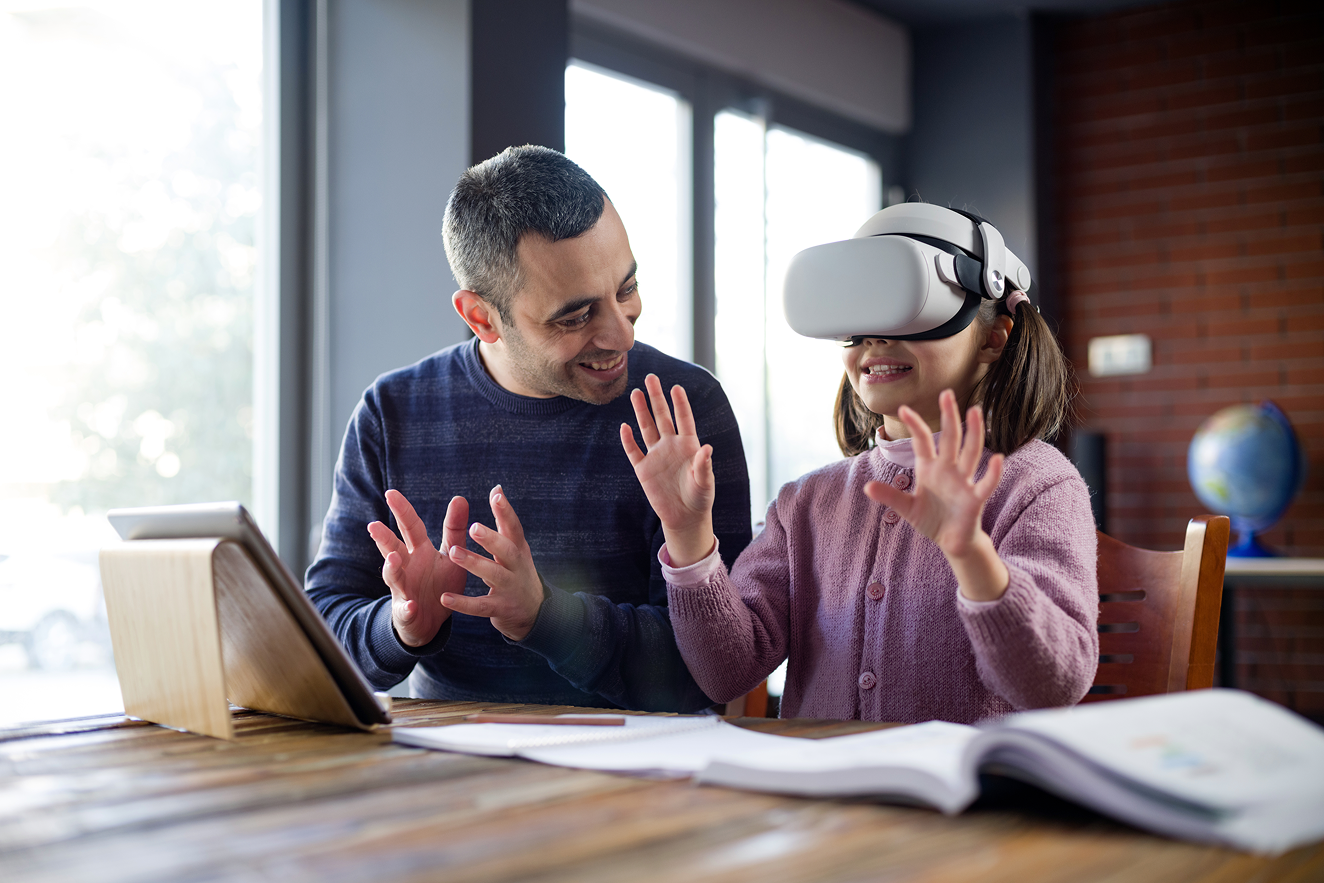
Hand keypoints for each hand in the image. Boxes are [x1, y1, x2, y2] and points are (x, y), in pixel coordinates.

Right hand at [368, 490, 468, 646]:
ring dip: (392, 569)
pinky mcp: (406, 612)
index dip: (402, 511)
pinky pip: (405, 610)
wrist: (432, 620)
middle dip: (383, 538)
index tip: (391, 493)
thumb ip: (455, 529)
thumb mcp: (451, 554)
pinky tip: (410, 605)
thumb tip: (459, 497)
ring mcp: (402, 589)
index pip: (410, 526)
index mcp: (418, 550)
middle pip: (393, 548)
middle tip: (373, 525)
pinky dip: (406, 608)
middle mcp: (406, 566)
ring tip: (393, 560)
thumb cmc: (440, 582)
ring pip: (393, 577)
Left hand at [441, 486, 544, 641]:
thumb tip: (497, 488)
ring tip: (453, 552)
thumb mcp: (515, 548)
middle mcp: (517, 567)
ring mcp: (511, 588)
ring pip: (493, 574)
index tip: (496, 494)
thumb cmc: (518, 572)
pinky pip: (480, 606)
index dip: (506, 511)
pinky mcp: (501, 609)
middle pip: (507, 550)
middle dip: (491, 538)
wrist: (536, 613)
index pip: (514, 527)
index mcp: (518, 549)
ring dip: (474, 563)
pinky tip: (445, 598)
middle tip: (473, 527)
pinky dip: (463, 603)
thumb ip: (504, 522)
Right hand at [619, 373, 715, 566]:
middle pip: (662, 417)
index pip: (684, 419)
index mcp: (689, 445)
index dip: (680, 403)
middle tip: (651, 377)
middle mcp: (671, 446)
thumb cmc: (700, 498)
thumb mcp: (705, 482)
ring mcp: (656, 456)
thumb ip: (704, 465)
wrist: (685, 517)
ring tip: (635, 393)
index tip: (676, 387)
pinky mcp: (644, 469)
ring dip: (641, 411)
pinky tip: (624, 426)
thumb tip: (707, 448)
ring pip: (647, 428)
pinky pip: (634, 451)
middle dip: (656, 397)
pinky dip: (628, 440)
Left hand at [863, 389, 1009, 600]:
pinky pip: (986, 483)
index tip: (903, 409)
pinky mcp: (975, 499)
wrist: (950, 542)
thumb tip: (867, 487)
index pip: (923, 441)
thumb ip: (890, 497)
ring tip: (975, 411)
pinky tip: (997, 458)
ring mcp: (963, 482)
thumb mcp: (906, 508)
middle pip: (951, 438)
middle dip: (949, 416)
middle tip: (947, 393)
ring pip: (971, 452)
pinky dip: (992, 472)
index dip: (915, 425)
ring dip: (974, 433)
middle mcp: (949, 469)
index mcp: (930, 468)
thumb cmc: (931, 519)